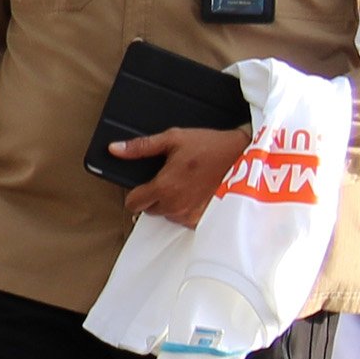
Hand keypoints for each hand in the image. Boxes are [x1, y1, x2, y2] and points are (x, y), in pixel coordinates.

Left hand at [109, 124, 254, 228]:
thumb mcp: (174, 138)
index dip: (135, 193)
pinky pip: (184, 219)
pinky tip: (196, 193)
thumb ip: (141, 147)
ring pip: (167, 215)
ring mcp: (190, 216)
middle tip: (170, 178)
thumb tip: (114, 149)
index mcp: (164, 188)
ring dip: (170, 203)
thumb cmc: (210, 146)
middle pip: (150, 209)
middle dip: (154, 196)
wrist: (245, 157)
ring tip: (186, 184)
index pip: (133, 203)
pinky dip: (186, 209)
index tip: (143, 184)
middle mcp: (175, 206)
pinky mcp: (204, 220)